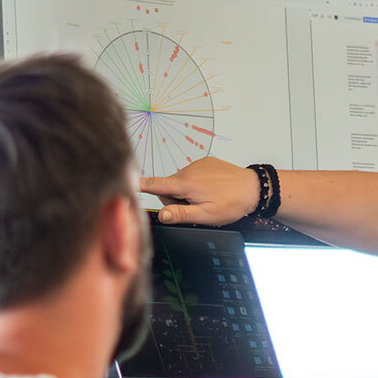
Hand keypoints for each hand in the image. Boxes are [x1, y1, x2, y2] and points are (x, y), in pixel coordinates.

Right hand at [142, 158, 259, 225]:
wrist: (254, 187)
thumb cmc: (233, 203)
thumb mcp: (206, 215)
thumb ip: (181, 214)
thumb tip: (161, 215)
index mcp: (185, 184)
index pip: (154, 184)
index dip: (138, 184)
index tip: (123, 181)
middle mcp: (188, 170)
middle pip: (167, 188)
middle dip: (175, 200)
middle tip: (195, 208)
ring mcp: (197, 164)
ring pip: (180, 182)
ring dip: (186, 193)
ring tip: (207, 199)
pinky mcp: (205, 162)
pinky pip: (191, 175)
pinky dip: (196, 184)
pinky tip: (211, 190)